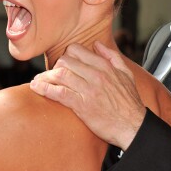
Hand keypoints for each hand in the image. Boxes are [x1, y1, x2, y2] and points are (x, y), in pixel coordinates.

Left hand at [30, 41, 145, 149]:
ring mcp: (88, 90)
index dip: (66, 55)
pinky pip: (59, 93)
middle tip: (51, 75)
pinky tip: (37, 88)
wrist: (133, 126)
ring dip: (45, 77)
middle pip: (65, 61)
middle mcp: (95, 75)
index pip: (76, 50)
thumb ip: (111, 56)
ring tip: (38, 81)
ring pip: (60, 75)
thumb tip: (97, 44)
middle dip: (54, 66)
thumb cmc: (129, 102)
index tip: (63, 63)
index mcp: (105, 66)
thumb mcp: (126, 74)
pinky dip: (45, 89)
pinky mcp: (82, 106)